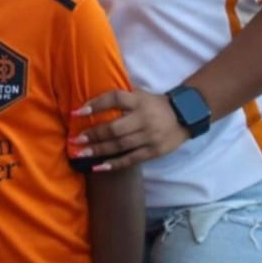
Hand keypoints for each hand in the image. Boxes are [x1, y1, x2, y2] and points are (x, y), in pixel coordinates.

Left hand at [71, 89, 188, 171]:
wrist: (186, 115)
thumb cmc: (154, 105)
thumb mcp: (140, 95)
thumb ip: (121, 99)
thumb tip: (89, 105)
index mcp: (139, 101)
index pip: (115, 99)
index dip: (95, 104)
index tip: (77, 112)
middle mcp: (144, 118)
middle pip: (115, 128)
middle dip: (93, 134)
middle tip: (75, 139)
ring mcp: (150, 136)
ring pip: (120, 145)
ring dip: (99, 150)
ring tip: (81, 153)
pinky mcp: (155, 151)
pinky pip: (131, 159)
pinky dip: (114, 164)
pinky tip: (99, 166)